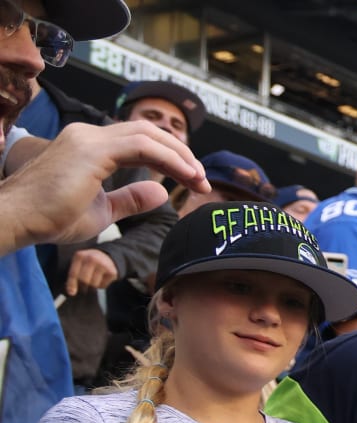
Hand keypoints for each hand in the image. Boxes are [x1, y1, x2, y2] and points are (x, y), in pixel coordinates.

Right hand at [0, 121, 205, 254]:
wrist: (18, 220)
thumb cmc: (50, 218)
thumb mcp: (102, 211)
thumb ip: (129, 199)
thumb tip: (160, 191)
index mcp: (89, 146)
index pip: (140, 142)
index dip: (171, 159)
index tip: (193, 181)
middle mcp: (88, 136)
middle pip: (147, 132)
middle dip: (181, 154)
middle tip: (202, 180)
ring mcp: (88, 139)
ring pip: (147, 135)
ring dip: (180, 157)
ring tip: (199, 180)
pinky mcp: (90, 150)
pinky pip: (141, 146)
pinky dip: (169, 159)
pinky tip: (185, 176)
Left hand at [65, 248, 119, 294]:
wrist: (106, 256)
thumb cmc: (88, 263)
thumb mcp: (79, 263)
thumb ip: (74, 275)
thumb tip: (71, 291)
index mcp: (80, 256)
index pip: (74, 273)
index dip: (72, 284)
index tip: (71, 293)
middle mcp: (92, 259)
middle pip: (84, 280)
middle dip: (83, 287)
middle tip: (83, 290)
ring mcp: (103, 265)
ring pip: (94, 284)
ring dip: (93, 286)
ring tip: (94, 280)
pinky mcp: (112, 272)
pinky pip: (103, 285)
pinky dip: (101, 285)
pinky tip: (102, 279)